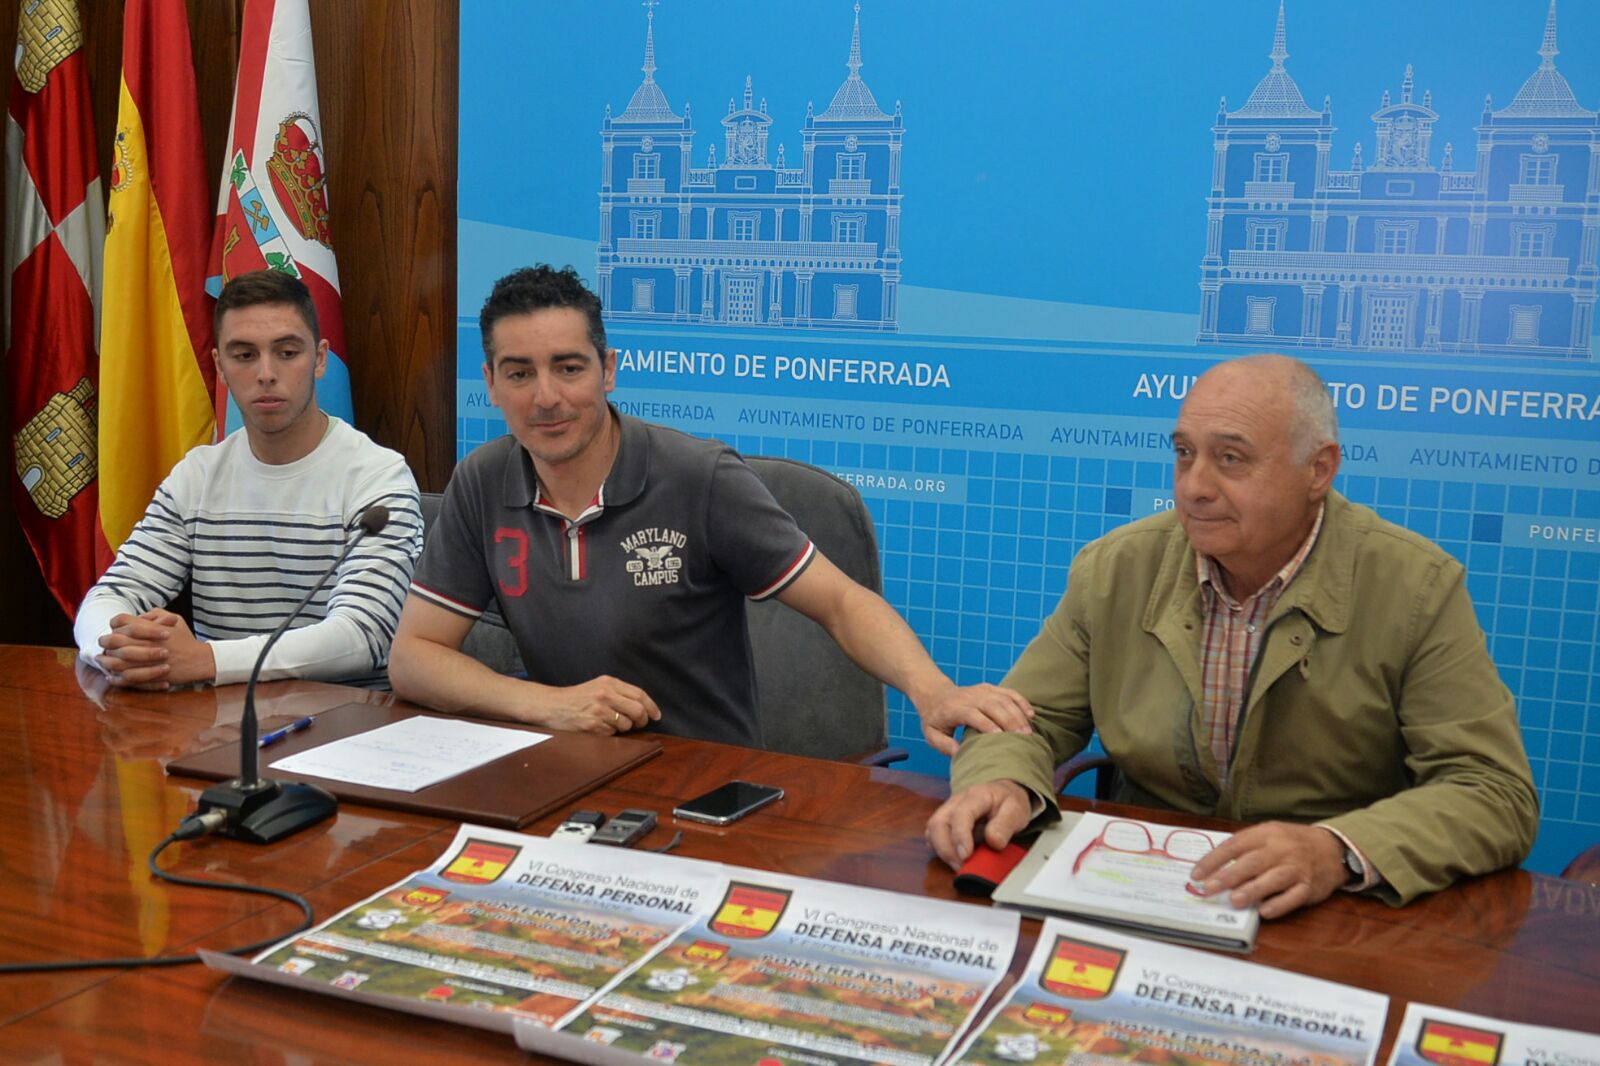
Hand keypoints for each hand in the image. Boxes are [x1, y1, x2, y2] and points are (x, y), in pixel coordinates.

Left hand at [95, 610, 216, 688]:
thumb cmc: (186, 639)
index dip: (115, 625)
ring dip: (105, 660)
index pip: (120, 620)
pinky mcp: (146, 675)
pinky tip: (111, 675)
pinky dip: (115, 677)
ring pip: (114, 660)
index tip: (115, 629)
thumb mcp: (176, 619)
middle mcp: (143, 642)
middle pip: (112, 639)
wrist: (199, 660)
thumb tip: (139, 616)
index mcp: (148, 627)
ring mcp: (143, 660)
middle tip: (103, 644)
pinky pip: (123, 677)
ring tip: (101, 660)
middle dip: (105, 641)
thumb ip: (156, 614)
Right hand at [536, 675, 660, 734]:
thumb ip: (619, 692)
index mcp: (609, 682)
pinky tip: (598, 727)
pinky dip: (609, 733)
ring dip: (623, 728)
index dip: (652, 706)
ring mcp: (599, 710)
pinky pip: (611, 733)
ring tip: (610, 722)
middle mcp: (605, 694)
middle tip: (639, 724)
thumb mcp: (598, 686)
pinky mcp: (592, 725)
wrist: (552, 705)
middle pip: (638, 710)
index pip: (639, 694)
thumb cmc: (577, 697)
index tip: (657, 715)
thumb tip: (644, 707)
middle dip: (642, 720)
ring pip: (626, 725)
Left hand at [916, 683, 1034, 756]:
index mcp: (954, 709)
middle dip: (1009, 721)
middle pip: (993, 706)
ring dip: (1018, 714)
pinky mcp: (990, 688)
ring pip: (1003, 699)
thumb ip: (944, 745)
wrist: (935, 694)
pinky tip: (1031, 714)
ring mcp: (981, 690)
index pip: (973, 715)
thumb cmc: (935, 719)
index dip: (987, 724)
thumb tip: (960, 754)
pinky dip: (1021, 702)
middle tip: (1023, 738)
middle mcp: (969, 697)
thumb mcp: (931, 734)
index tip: (1001, 737)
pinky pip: (1008, 692)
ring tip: (1029, 732)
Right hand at [925, 780, 1034, 867]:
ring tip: (959, 866)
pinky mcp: (944, 822)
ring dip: (941, 851)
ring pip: (932, 830)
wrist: (1002, 794)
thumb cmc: (1007, 803)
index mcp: (976, 796)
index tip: (966, 856)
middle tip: (961, 866)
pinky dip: (938, 849)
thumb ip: (1005, 825)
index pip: (961, 814)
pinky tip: (953, 859)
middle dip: (946, 848)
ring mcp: (947, 811)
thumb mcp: (1016, 811)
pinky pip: (932, 836)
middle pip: (938, 822)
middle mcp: (955, 802)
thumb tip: (993, 842)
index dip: (961, 836)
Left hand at [1187, 821, 1347, 918]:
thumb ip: (1245, 848)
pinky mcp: (1309, 886)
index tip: (1197, 874)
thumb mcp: (1268, 835)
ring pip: (1273, 879)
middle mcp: (1281, 849)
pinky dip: (1279, 904)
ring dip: (1252, 890)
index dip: (1214, 860)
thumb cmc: (1291, 843)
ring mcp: (1297, 868)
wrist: (1332, 848)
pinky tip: (1264, 911)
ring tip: (1234, 900)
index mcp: (1266, 834)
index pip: (1234, 845)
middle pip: (1252, 862)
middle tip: (1209, 888)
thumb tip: (1214, 868)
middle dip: (1228, 876)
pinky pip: (1294, 896)